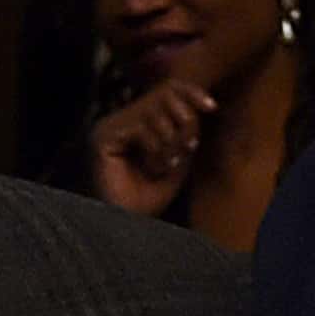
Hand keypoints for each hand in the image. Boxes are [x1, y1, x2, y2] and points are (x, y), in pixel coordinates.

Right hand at [87, 74, 215, 217]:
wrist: (126, 227)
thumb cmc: (149, 198)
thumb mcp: (177, 159)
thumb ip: (186, 131)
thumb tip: (200, 106)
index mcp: (136, 120)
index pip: (166, 88)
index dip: (191, 92)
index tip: (212, 107)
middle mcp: (119, 119)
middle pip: (163, 93)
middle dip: (185, 122)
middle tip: (187, 147)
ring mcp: (108, 126)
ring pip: (154, 110)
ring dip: (170, 141)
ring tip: (166, 165)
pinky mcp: (102, 137)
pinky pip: (141, 128)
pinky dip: (156, 149)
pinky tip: (154, 169)